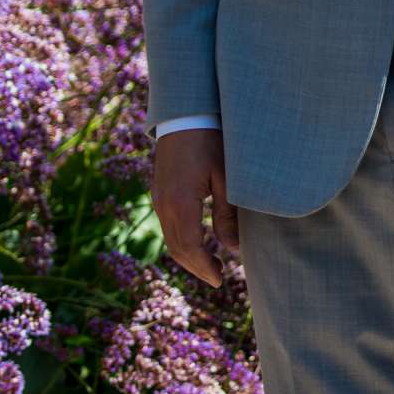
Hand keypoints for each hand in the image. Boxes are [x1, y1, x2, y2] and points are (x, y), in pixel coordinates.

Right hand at [152, 128, 237, 287]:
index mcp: (181, 203)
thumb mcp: (227, 179)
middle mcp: (164, 204)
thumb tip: (234, 248)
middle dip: (196, 268)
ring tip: (212, 264)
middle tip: (218, 278)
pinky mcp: (160, 191)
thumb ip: (228, 215)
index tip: (220, 280)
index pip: (190, 248)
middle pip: (177, 248)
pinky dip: (183, 241)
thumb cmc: (212, 142)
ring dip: (189, 256)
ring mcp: (159, 198)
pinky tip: (200, 241)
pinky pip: (169, 225)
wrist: (186, 113)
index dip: (205, 267)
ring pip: (171, 238)